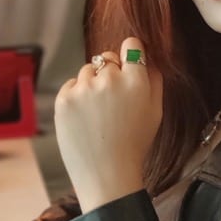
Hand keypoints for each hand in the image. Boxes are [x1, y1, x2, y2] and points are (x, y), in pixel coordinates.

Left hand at [55, 36, 162, 212]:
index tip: (128, 64)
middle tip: (112, 101)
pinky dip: (77, 96)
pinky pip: (71, 84)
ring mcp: (84, 88)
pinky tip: (85, 117)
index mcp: (136, 81)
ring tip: (98, 112)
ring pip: (88, 70)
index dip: (130, 54)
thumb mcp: (156, 112)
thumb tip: (147, 58)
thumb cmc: (134, 145)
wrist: (107, 174)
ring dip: (92, 83)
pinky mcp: (64, 98)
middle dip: (111, 73)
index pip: (132, 46)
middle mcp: (109, 79)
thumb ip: (154, 79)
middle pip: (108, 59)